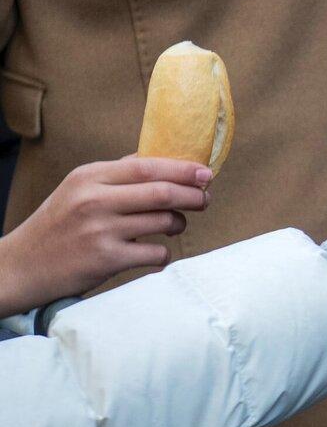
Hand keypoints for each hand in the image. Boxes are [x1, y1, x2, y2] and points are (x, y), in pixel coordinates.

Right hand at [0, 157, 211, 316]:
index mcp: (89, 177)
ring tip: (175, 225)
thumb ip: (116, 174)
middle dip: (193, 195)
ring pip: (163, 221)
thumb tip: (160, 159)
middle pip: (162, 192)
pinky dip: (164, 254)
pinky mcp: (106, 260)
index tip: (206, 173)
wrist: (20, 266)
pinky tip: (157, 254)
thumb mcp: (77, 189)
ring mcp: (100, 230)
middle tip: (205, 199)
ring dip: (179, 224)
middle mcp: (94, 200)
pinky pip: (155, 253)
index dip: (183, 169)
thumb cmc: (57, 226)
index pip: (147, 166)